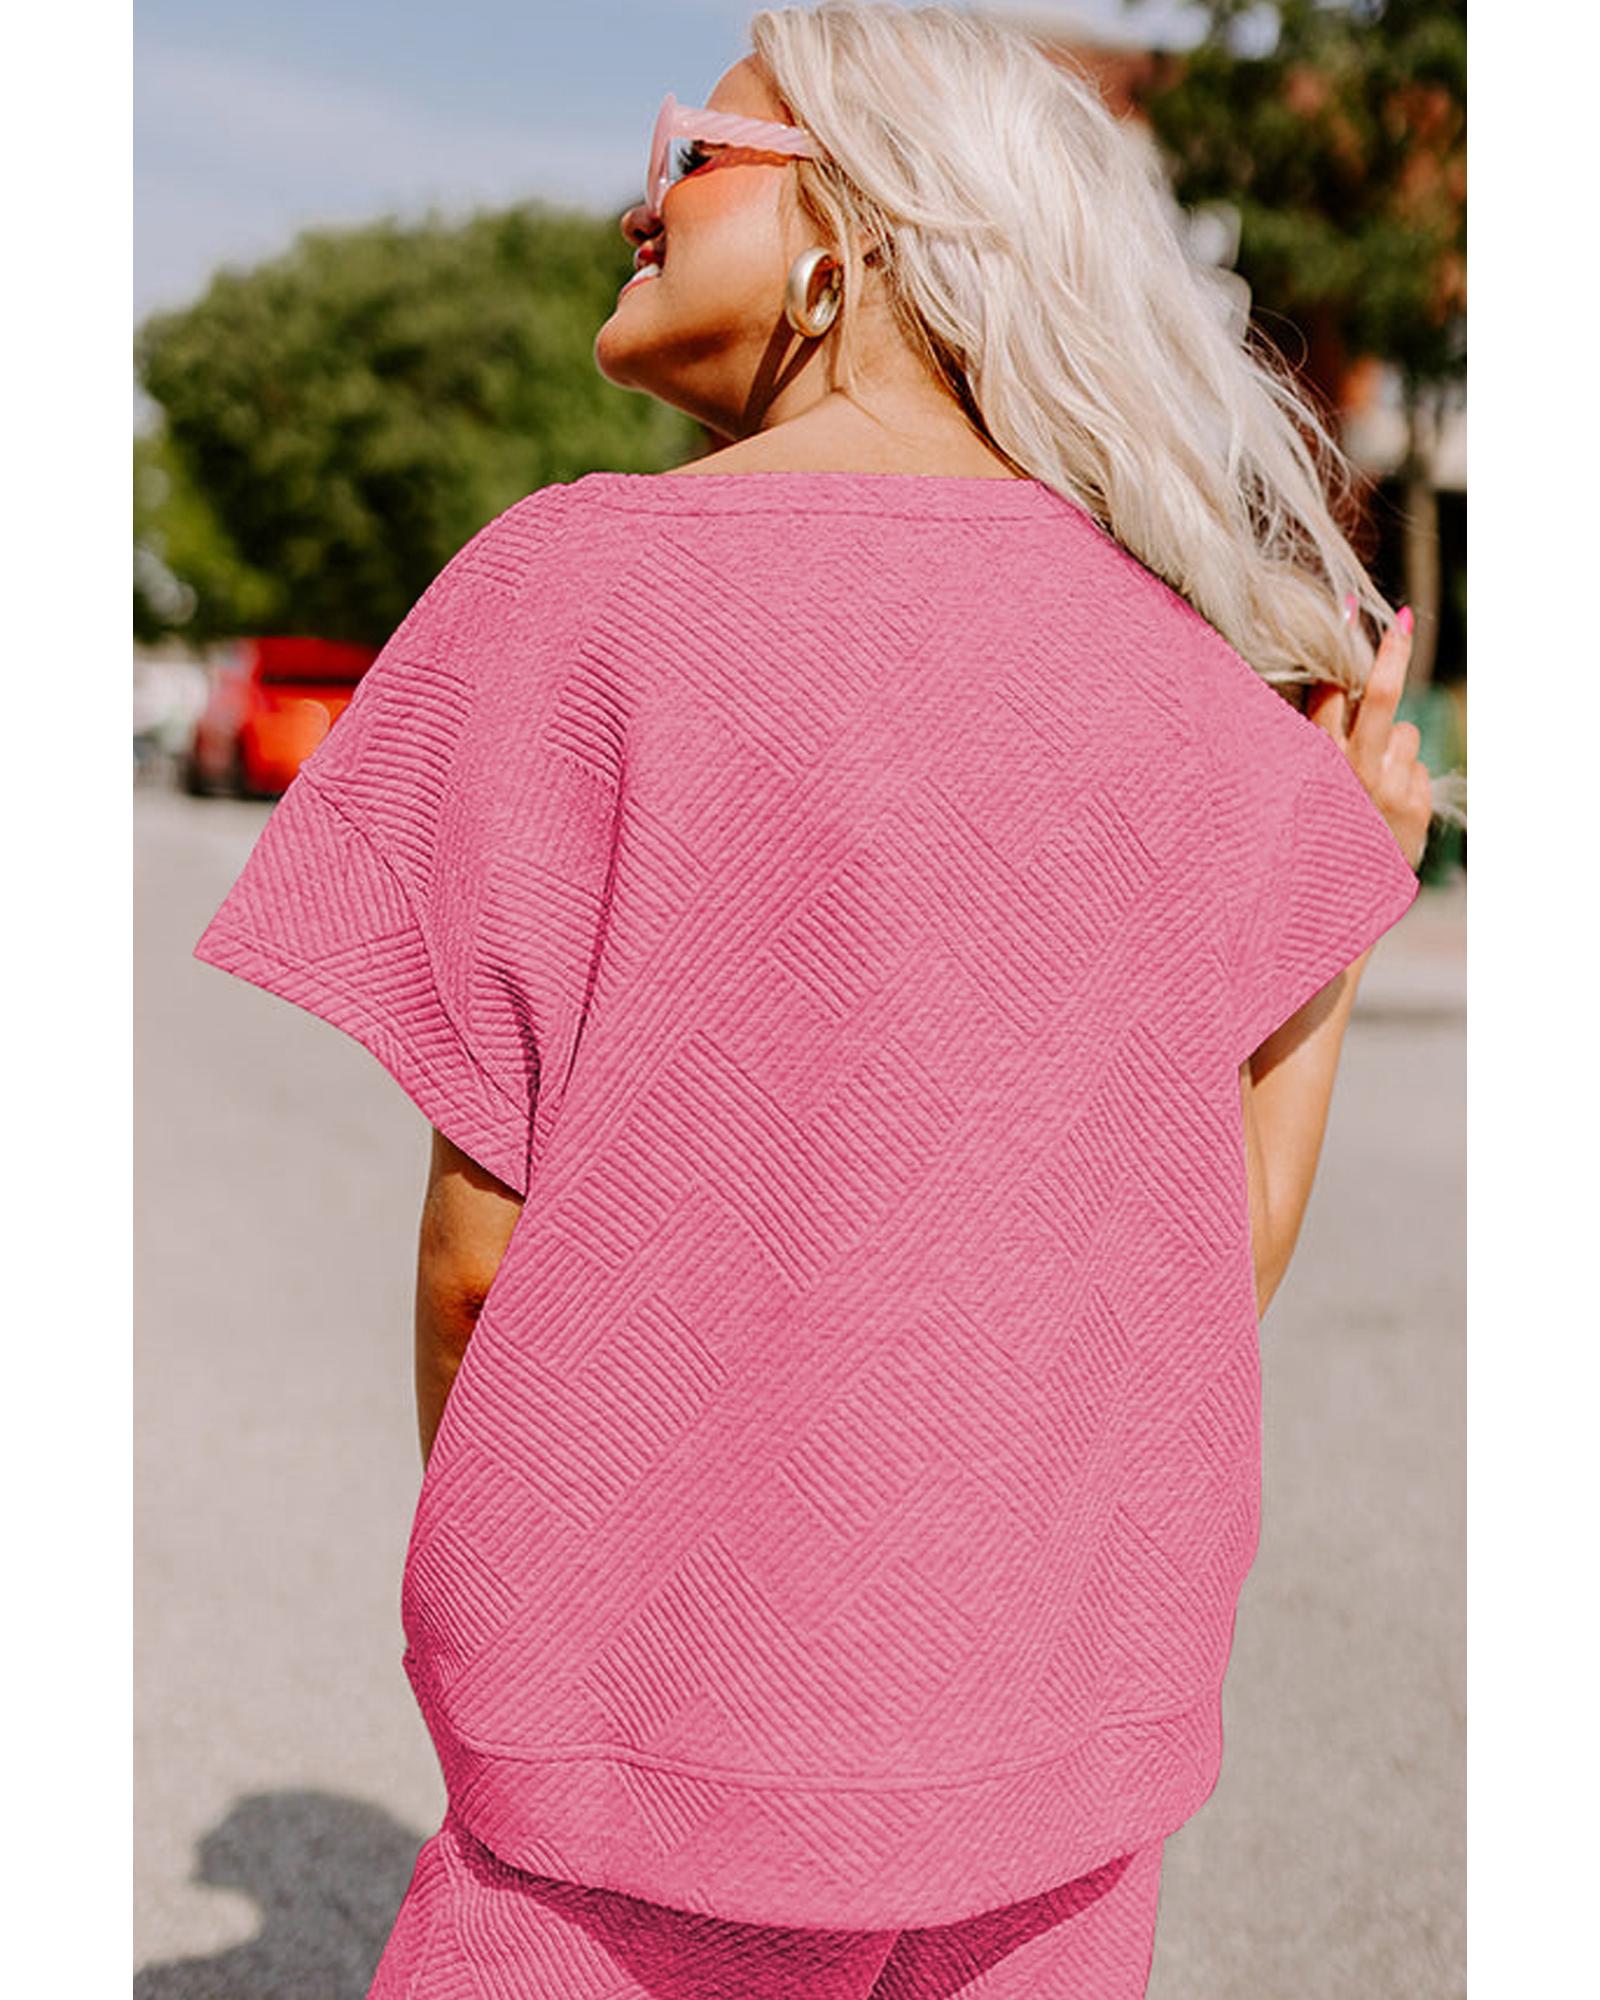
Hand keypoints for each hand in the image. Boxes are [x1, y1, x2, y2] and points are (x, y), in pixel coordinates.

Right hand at [1305, 604, 1433, 871]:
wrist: (1330, 904)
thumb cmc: (1306, 836)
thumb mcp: (1296, 789)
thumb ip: (1310, 739)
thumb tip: (1318, 682)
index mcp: (1314, 762)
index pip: (1328, 693)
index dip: (1338, 654)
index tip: (1348, 613)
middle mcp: (1352, 772)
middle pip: (1379, 696)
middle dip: (1391, 653)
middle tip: (1401, 620)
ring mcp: (1388, 789)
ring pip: (1406, 732)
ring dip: (1394, 746)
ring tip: (1372, 782)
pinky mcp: (1416, 807)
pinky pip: (1419, 767)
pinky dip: (1407, 778)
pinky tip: (1388, 805)